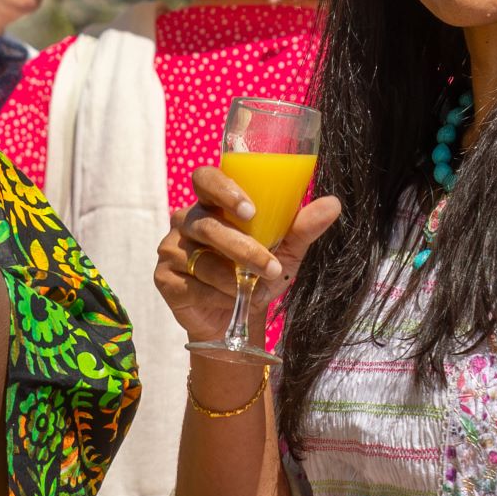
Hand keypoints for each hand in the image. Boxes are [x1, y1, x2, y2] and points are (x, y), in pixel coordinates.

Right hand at [148, 166, 348, 347]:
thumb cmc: (258, 274)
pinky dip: (216, 294)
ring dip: (233, 277)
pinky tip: (229, 299)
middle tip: (267, 264)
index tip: (250, 210)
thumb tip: (333, 204)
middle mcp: (187, 220)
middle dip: (238, 246)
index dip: (223, 189)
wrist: (237, 316)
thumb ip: (303, 227)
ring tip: (255, 288)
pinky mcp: (163, 277)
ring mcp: (171, 248)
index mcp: (213, 203)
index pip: (206, 178)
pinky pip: (191, 283)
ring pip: (201, 258)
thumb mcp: (286, 251)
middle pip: (205, 223)